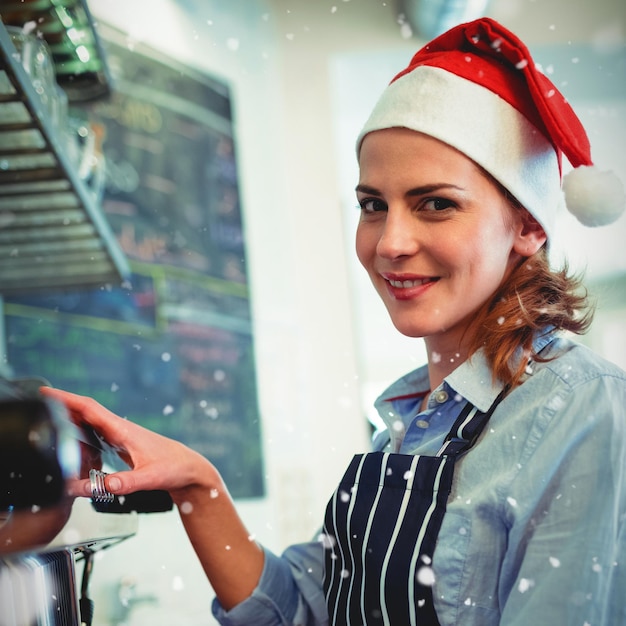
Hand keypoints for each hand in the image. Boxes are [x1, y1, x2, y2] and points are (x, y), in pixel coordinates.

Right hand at [39, 387, 216, 502]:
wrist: (189, 469)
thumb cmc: (174, 468)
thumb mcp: (150, 478)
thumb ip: (126, 483)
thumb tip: (104, 487)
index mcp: (123, 430)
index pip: (90, 409)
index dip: (66, 400)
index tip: (46, 393)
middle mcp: (121, 429)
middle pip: (86, 412)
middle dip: (62, 406)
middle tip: (38, 404)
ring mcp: (122, 436)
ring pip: (91, 422)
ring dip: (70, 419)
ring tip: (50, 420)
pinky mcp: (123, 444)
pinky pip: (97, 434)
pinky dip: (81, 434)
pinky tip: (74, 442)